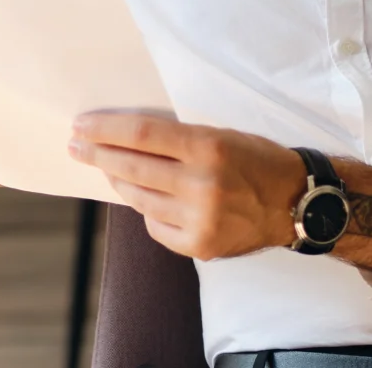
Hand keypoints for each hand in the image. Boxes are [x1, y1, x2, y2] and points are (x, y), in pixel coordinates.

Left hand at [68, 112, 302, 260]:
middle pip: (132, 167)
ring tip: (109, 170)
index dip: (105, 129)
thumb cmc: (256, 160)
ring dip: (119, 182)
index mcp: (207, 147)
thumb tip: (123, 141)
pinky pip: (156, 227)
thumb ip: (177, 140)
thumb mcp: (221, 134)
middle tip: (75, 147)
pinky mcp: (200, 246)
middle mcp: (202, 184)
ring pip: (139, 199)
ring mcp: (200, 219)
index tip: (81, 126)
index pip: (141, 134)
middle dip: (97, 155)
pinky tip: (147, 201)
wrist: (296, 203)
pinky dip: (148, 212)